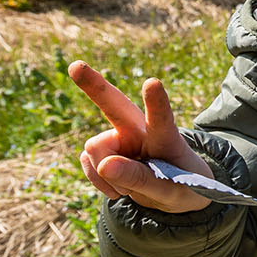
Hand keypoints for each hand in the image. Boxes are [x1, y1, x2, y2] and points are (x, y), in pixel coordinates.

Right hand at [68, 61, 212, 212]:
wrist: (174, 190)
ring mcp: (118, 137)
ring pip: (94, 150)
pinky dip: (100, 182)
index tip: (152, 83)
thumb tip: (105, 166)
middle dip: (93, 84)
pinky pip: (87, 165)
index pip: (161, 120)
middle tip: (75, 66)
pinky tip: (119, 185)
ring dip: (107, 175)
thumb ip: (140, 179)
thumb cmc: (181, 185)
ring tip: (133, 184)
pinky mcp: (102, 149)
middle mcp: (139, 129)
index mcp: (165, 137)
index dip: (156, 102)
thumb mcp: (169, 190)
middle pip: (114, 104)